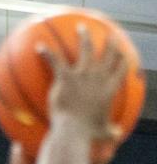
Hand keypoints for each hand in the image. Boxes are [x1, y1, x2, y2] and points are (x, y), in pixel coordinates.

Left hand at [40, 26, 127, 145]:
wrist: (73, 132)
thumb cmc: (87, 134)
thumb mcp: (103, 132)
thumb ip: (111, 131)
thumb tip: (118, 135)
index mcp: (109, 89)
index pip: (121, 69)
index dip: (122, 59)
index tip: (123, 52)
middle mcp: (99, 77)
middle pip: (108, 53)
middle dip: (109, 41)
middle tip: (109, 34)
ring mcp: (83, 75)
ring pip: (86, 48)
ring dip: (84, 36)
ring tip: (82, 27)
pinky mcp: (66, 78)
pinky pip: (55, 60)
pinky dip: (47, 53)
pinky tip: (39, 46)